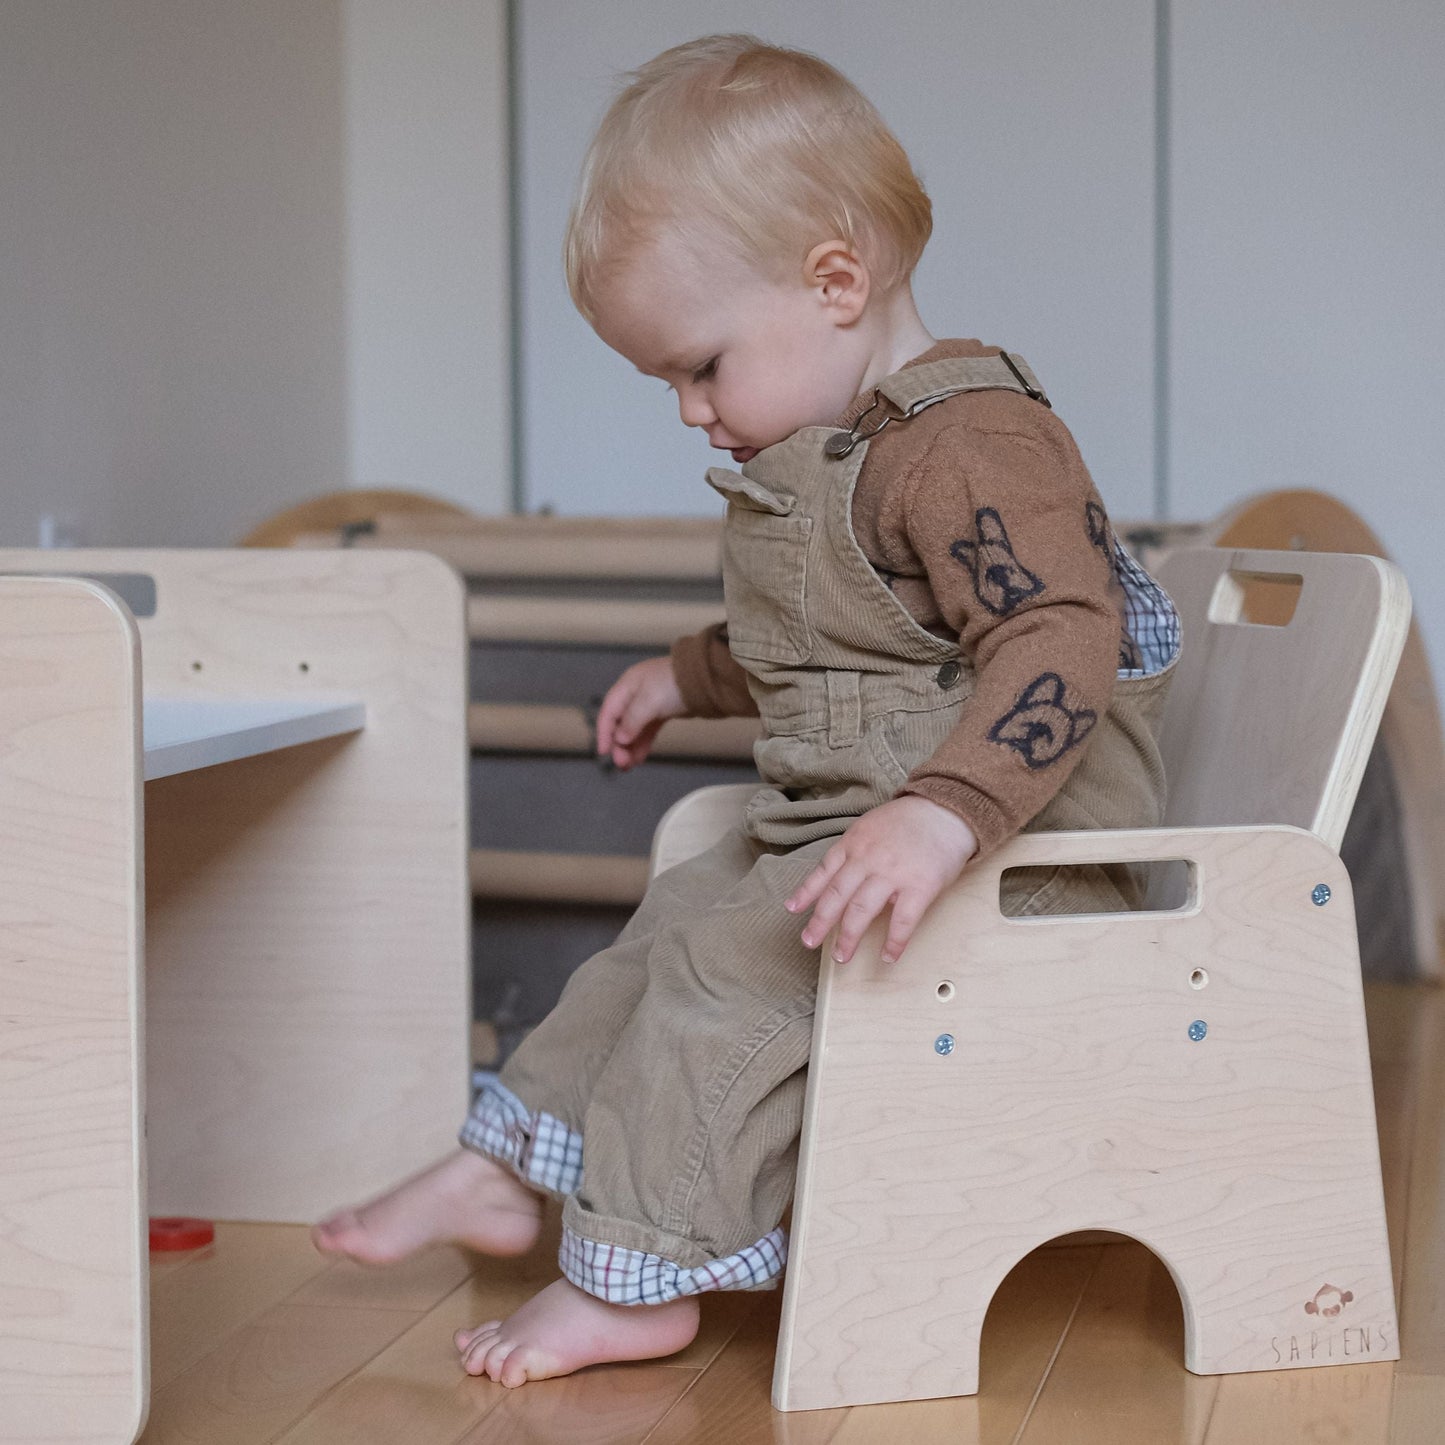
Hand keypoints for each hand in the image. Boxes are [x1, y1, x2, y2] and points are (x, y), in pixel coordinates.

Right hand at [594, 656, 687, 768]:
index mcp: (627, 686)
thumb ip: (632, 721)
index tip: (604, 752)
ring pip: (634, 730)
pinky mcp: (663, 712)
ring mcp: (650, 704)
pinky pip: (647, 731)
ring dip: (630, 748)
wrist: (706, 680)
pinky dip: (642, 744)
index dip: (604, 733)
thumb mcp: (648, 701)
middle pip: (620, 723)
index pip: (608, 712)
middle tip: (621, 763)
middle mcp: (635, 694)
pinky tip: (638, 757)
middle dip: (619, 744)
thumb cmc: (674, 684)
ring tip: (628, 766)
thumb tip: (620, 738)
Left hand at [786, 796, 977, 964]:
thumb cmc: (908, 822)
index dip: (806, 892)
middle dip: (820, 922)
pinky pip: (903, 921)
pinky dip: (894, 942)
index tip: (792, 909)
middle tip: (808, 942)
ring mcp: (893, 873)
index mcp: (854, 843)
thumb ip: (855, 850)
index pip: (824, 870)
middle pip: (837, 894)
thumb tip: (842, 882)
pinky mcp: (920, 886)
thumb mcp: (871, 826)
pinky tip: (888, 957)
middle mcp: (868, 859)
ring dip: (848, 937)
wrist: (947, 810)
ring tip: (841, 956)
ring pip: (862, 910)